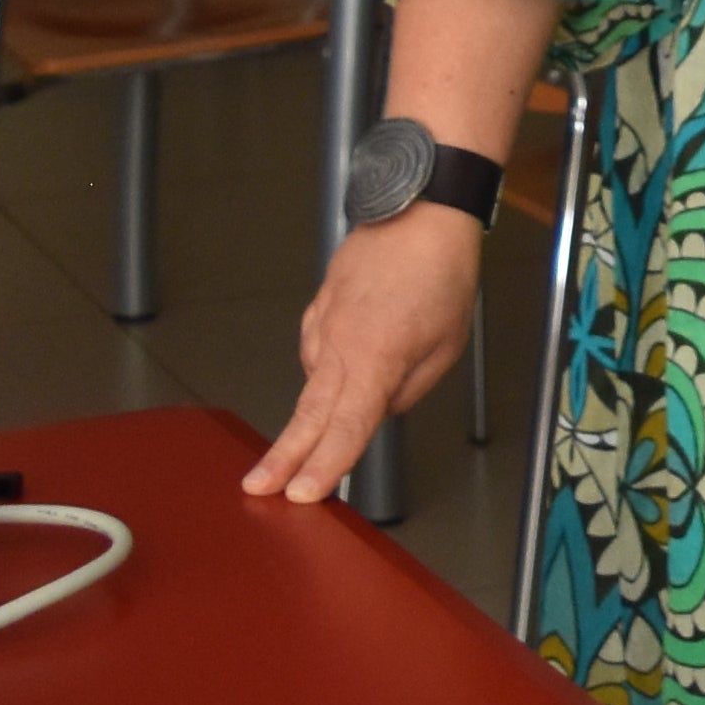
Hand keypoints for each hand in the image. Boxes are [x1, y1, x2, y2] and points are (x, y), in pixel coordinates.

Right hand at [246, 210, 482, 503]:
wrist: (420, 210)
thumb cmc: (441, 272)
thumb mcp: (445, 346)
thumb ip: (407, 390)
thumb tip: (379, 413)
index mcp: (376, 359)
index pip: (346, 428)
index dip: (325, 465)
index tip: (302, 494)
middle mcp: (339, 345)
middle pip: (309, 415)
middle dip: (282, 457)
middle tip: (258, 488)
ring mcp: (322, 325)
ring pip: (317, 382)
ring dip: (321, 406)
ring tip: (361, 378)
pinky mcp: (316, 310)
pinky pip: (320, 353)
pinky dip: (333, 365)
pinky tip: (357, 350)